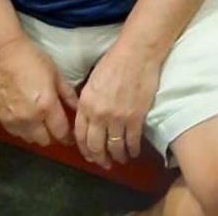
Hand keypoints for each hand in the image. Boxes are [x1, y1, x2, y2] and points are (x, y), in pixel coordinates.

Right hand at [0, 36, 77, 146]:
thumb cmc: (31, 60)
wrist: (3, 55)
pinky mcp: (2, 118)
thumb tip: (79, 109)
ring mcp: (14, 119)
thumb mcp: (56, 74)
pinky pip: (16, 133)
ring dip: (37, 134)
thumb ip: (68, 95)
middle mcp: (30, 117)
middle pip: (45, 141)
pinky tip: (27, 119)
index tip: (71, 136)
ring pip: (30, 139)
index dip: (68, 136)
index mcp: (47, 106)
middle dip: (53, 136)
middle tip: (56, 127)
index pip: (61, 132)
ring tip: (41, 122)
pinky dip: (23, 130)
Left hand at [74, 47, 160, 168]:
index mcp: (85, 104)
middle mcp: (98, 114)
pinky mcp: (135, 117)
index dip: (85, 149)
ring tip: (120, 159)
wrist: (137, 54)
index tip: (89, 154)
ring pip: (114, 147)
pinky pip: (132, 140)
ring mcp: (117, 118)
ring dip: (117, 156)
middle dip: (99, 158)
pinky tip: (134, 152)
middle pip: (95, 145)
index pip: (80, 135)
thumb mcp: (92, 81)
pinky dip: (133, 149)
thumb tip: (89, 116)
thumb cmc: (115, 61)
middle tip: (104, 163)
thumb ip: (88, 101)